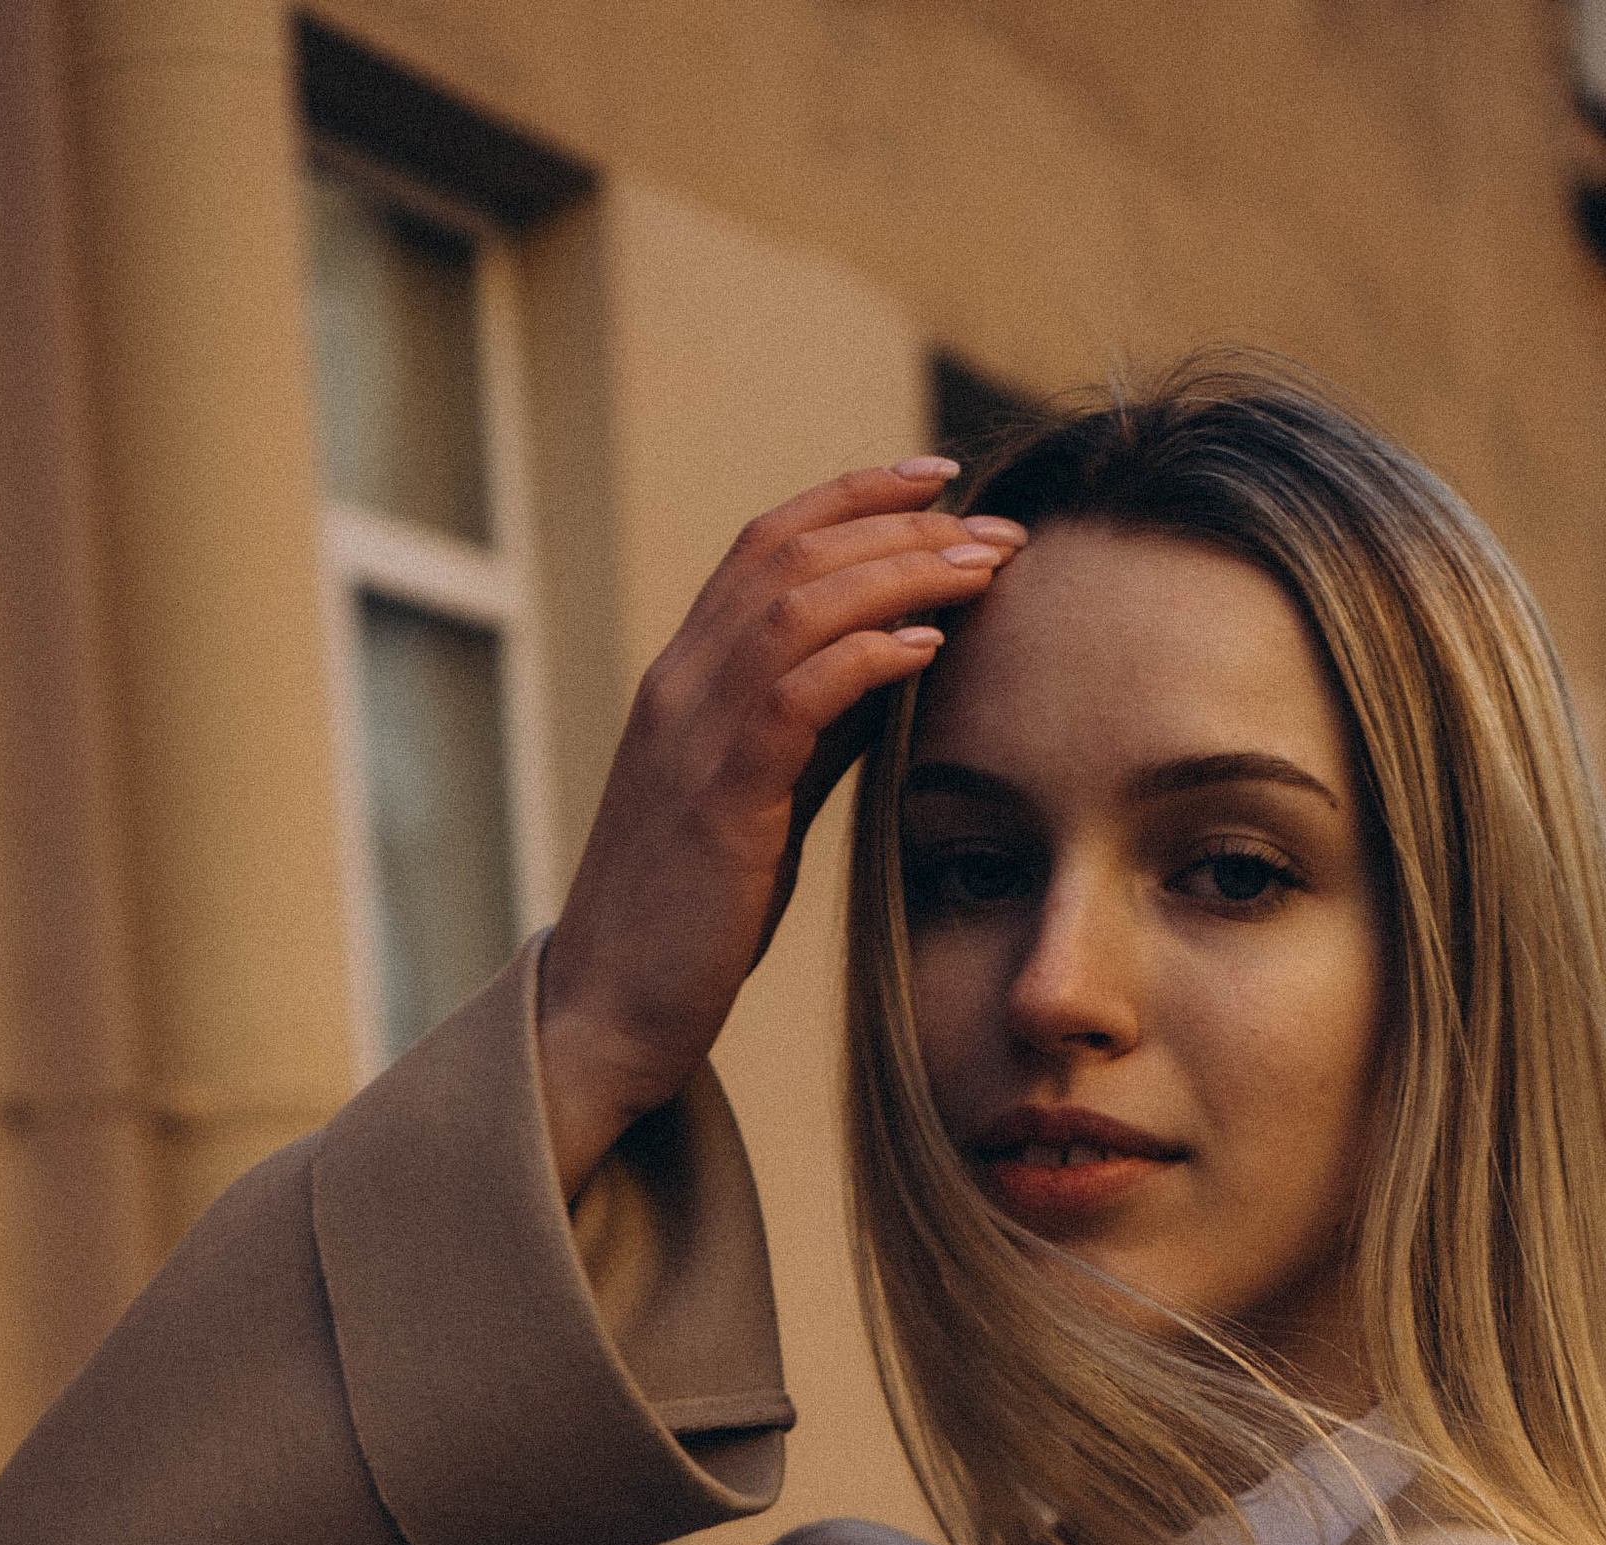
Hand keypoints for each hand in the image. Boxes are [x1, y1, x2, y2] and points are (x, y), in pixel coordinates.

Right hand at [534, 462, 1026, 1194]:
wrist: (612, 1006)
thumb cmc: (693, 915)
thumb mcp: (765, 798)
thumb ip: (818, 726)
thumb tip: (899, 661)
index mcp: (686, 679)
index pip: (767, 546)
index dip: (853, 496)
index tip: (941, 478)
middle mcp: (680, 686)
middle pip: (790, 557)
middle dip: (899, 525)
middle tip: (994, 524)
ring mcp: (690, 737)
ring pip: (794, 608)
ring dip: (898, 575)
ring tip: (982, 567)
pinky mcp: (717, 801)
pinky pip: (793, 698)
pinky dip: (865, 659)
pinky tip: (928, 647)